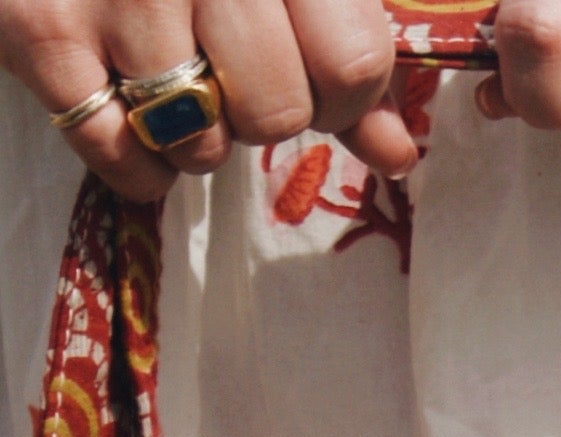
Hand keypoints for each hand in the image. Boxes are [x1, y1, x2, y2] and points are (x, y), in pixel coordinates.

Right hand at [1, 0, 411, 201]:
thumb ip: (341, 52)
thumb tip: (398, 155)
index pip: (352, 61)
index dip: (344, 97)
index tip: (316, 81)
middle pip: (278, 112)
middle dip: (264, 116)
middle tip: (232, 79)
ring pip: (200, 141)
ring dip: (195, 139)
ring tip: (172, 82)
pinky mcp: (44, 30)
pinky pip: (121, 155)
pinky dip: (136, 165)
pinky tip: (128, 111)